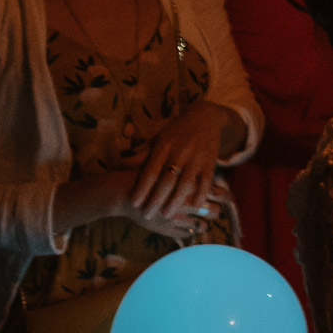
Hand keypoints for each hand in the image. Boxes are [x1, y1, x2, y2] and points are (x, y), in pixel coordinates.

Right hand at [123, 175, 230, 239]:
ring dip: (205, 223)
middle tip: (216, 210)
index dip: (224, 196)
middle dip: (215, 211)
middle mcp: (185, 202)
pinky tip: (194, 228)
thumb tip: (204, 172)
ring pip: (199, 224)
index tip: (229, 197)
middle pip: (211, 210)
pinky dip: (191, 231)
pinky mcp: (166, 228)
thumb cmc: (147, 173)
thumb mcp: (169, 165)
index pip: (215, 192)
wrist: (125, 191)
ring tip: (206, 222)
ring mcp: (176, 217)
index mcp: (189, 184)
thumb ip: (188, 171)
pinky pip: (185, 233)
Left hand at [131, 100, 234, 225]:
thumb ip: (142, 153)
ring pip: (185, 183)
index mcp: (164, 146)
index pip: (151, 170)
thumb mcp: (158, 138)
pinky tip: (195, 205)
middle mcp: (180, 152)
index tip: (134, 203)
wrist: (205, 117)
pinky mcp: (210, 161)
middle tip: (147, 215)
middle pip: (167, 180)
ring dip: (176, 200)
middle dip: (156, 199)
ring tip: (166, 215)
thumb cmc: (176, 131)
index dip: (142, 188)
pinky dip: (201, 193)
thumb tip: (121, 164)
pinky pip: (206, 180)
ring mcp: (196, 157)